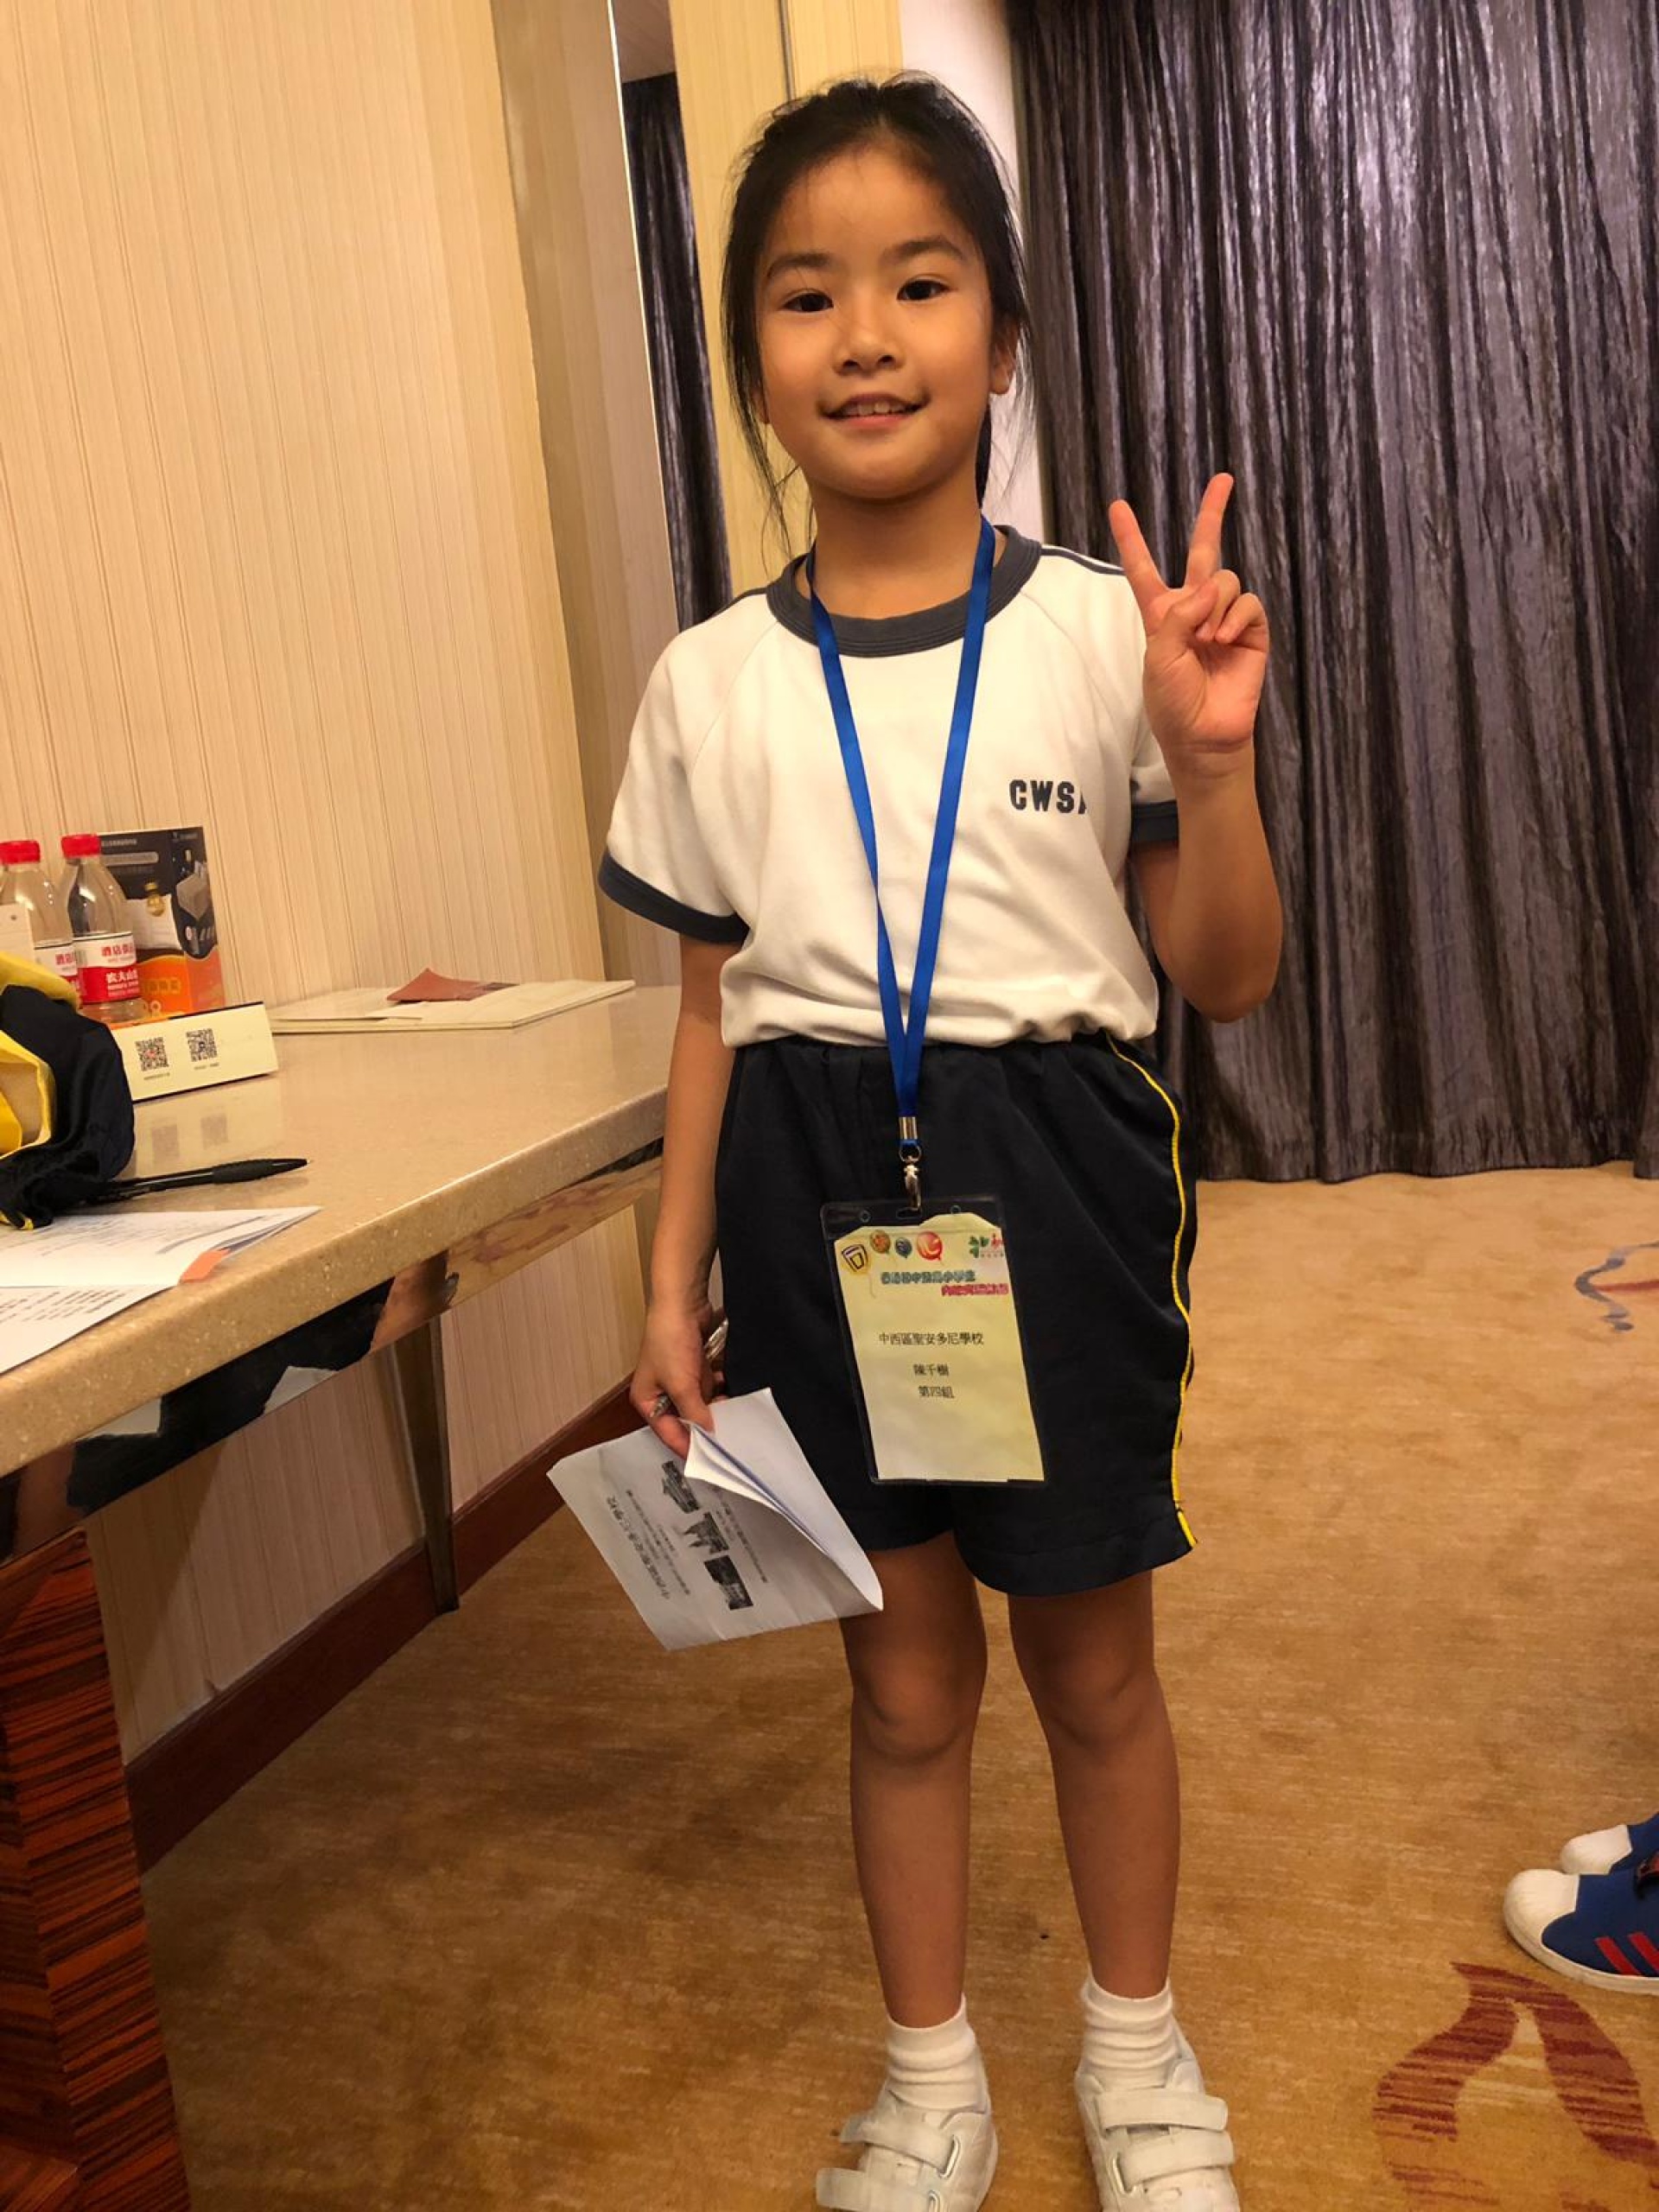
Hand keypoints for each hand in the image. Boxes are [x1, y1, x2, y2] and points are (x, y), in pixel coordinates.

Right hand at [630, 1296, 720, 1461]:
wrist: (683, 1302)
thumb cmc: (668, 1339)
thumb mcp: (681, 1385)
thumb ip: (695, 1414)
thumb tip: (710, 1436)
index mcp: (647, 1400)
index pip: (668, 1433)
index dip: (688, 1447)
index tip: (710, 1461)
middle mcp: (662, 1392)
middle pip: (686, 1421)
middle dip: (705, 1426)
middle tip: (727, 1441)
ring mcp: (680, 1379)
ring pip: (701, 1405)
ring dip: (716, 1408)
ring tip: (733, 1417)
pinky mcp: (695, 1367)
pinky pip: (710, 1387)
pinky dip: (720, 1390)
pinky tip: (731, 1391)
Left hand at [1109, 474, 1269, 781]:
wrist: (1203, 736)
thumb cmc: (1172, 703)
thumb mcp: (1159, 655)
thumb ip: (1177, 616)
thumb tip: (1207, 590)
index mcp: (1162, 616)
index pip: (1144, 570)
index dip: (1131, 538)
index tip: (1118, 506)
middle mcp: (1194, 611)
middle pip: (1203, 552)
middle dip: (1213, 515)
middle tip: (1224, 480)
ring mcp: (1225, 619)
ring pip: (1224, 579)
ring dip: (1214, 602)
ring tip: (1207, 637)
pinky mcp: (1252, 633)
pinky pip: (1247, 604)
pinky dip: (1235, 616)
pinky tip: (1224, 637)